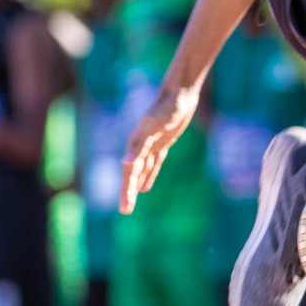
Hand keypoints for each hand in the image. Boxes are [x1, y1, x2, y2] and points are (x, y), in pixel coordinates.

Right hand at [120, 85, 198, 213]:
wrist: (180, 94)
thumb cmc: (167, 107)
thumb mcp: (154, 125)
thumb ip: (140, 143)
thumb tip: (126, 163)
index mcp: (136, 143)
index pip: (128, 172)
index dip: (126, 190)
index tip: (125, 208)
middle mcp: (140, 145)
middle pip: (132, 173)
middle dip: (128, 192)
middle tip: (125, 211)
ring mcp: (151, 144)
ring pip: (141, 170)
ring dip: (136, 185)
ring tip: (131, 201)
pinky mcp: (162, 142)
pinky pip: (154, 163)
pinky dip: (150, 175)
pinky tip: (146, 186)